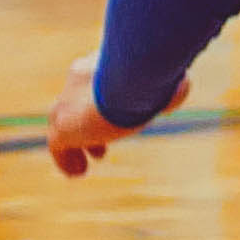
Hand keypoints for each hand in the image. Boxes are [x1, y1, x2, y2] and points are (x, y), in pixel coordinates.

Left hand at [47, 54, 181, 177]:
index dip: (103, 104)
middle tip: (101, 147)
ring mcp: (65, 104)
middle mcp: (76, 81)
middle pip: (76, 105)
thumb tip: (181, 87)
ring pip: (64, 126)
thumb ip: (168, 84)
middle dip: (87, 125)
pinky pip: (58, 147)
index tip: (115, 119)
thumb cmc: (152, 76)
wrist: (128, 80)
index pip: (92, 85)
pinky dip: (66, 160)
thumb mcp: (166, 78)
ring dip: (79, 144)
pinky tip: (77, 173)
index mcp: (96, 66)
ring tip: (91, 162)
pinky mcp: (62, 128)